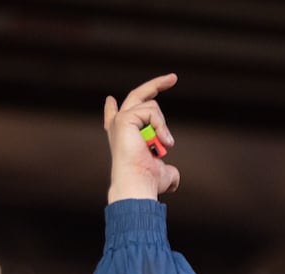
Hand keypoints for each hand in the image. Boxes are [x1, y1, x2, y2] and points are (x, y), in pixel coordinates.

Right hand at [104, 73, 181, 203]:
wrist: (138, 183)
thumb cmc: (148, 182)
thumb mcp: (163, 173)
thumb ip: (166, 168)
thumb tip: (174, 179)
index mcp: (124, 138)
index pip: (115, 119)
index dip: (111, 109)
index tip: (110, 100)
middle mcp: (119, 127)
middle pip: (136, 96)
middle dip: (155, 85)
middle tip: (173, 78)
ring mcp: (120, 120)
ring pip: (152, 107)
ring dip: (163, 126)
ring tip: (165, 145)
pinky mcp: (124, 117)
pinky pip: (151, 110)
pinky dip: (160, 126)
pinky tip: (162, 141)